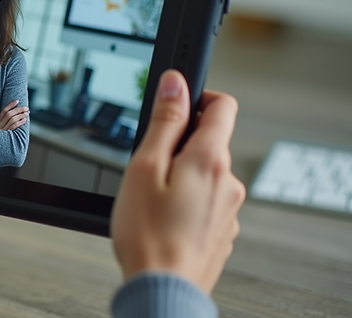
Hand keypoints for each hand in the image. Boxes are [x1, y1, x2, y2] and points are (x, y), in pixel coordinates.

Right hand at [0, 99, 28, 130]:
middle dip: (18, 110)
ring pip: (12, 120)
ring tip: (27, 113)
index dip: (10, 105)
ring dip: (20, 115)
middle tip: (26, 108)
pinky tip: (24, 120)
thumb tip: (13, 116)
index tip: (17, 100)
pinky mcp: (5, 135)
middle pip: (8, 114)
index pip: (3, 111)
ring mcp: (1, 131)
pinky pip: (13, 127)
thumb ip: (2, 124)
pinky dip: (20, 122)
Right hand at [111, 70, 245, 293]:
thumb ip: (164, 123)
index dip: (198, 97)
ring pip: (206, 174)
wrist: (162, 289)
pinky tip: (163, 219)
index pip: (222, 106)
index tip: (175, 106)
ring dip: (181, 176)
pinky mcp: (223, 231)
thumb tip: (175, 84)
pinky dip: (186, 202)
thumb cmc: (147, 235)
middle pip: (209, 142)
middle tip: (147, 166)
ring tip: (152, 200)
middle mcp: (229, 182)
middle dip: (179, 145)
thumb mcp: (144, 167)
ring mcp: (229, 209)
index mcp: (210, 160)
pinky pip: (206, 202)